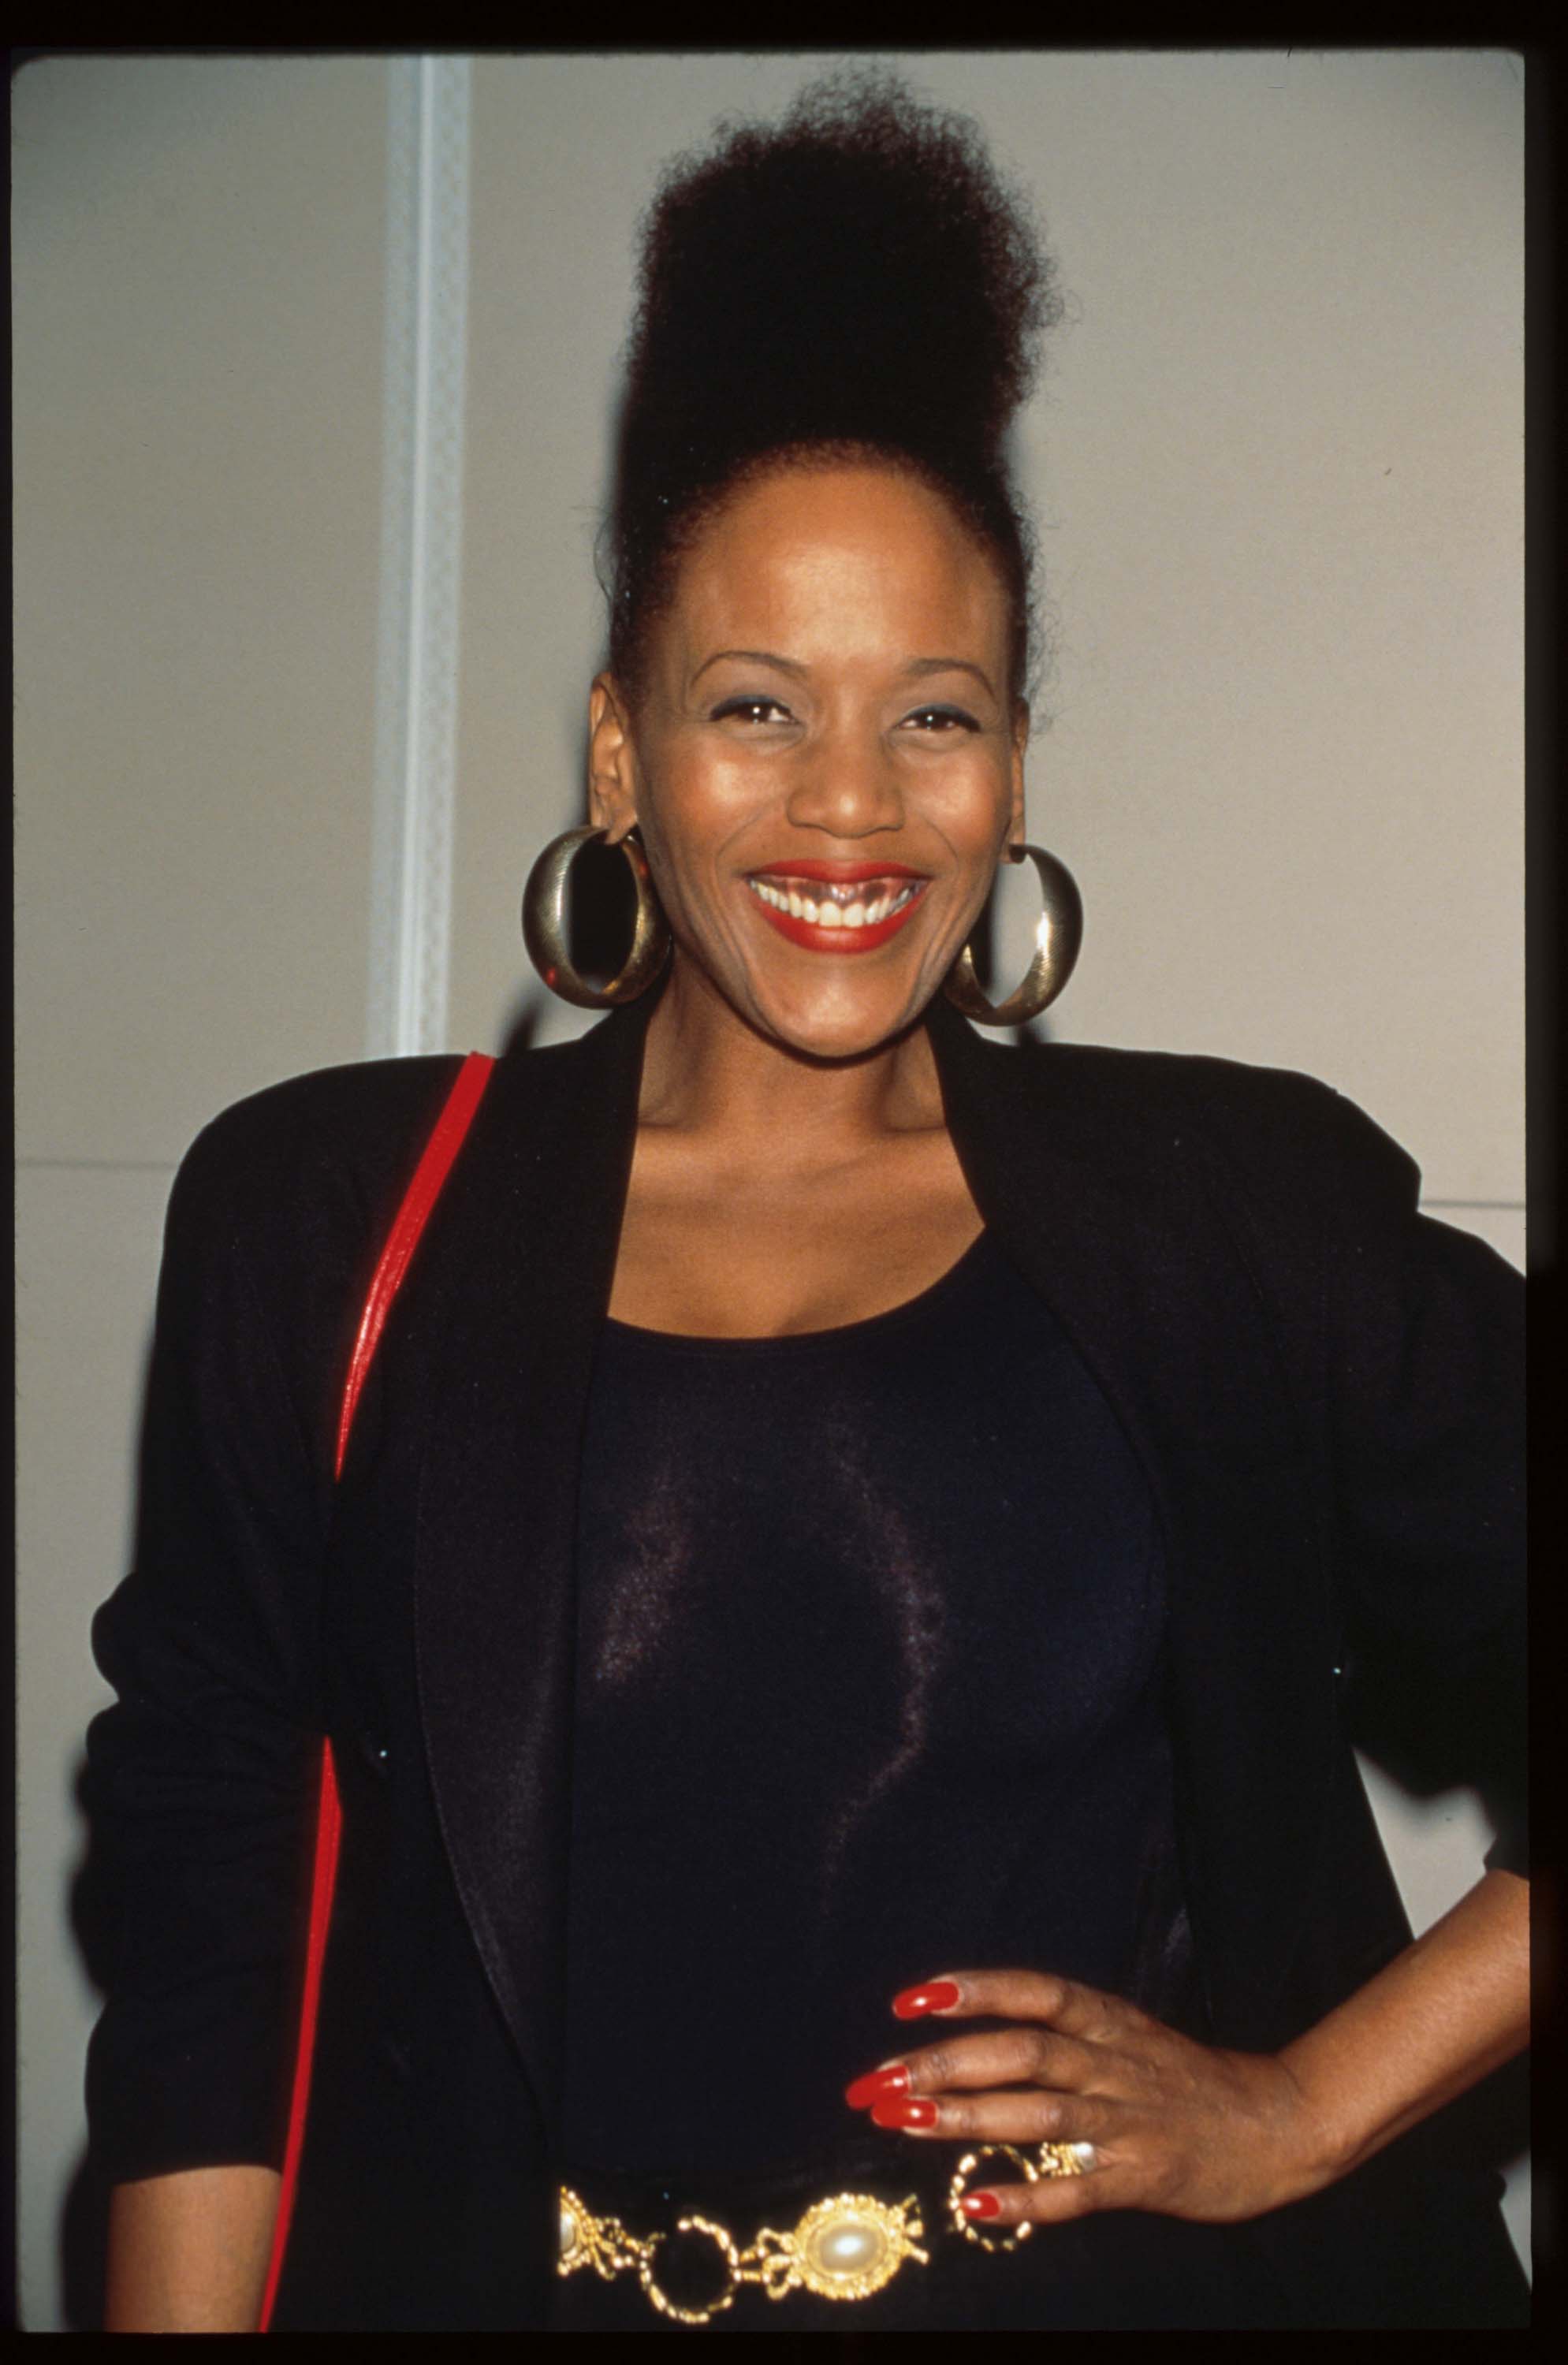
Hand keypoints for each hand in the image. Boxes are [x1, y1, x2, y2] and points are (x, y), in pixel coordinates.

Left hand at [844, 1969, 1337, 2230]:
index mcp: (1108, 2021)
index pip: (1033, 1992)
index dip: (970, 1990)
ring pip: (1041, 2111)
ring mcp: (1129, 2120)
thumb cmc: (1189, 2082)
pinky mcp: (1145, 2177)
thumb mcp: (1127, 2038)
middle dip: (944, 2062)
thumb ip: (1063, 2038)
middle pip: (1021, 2050)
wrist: (1280, 2124)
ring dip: (968, 2116)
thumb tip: (975, 2043)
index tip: (907, 2000)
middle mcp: (1113, 2061)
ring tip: (905, 2121)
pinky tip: (976, 2202)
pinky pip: (1078, 2188)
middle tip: (878, 2079)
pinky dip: (1026, 2195)